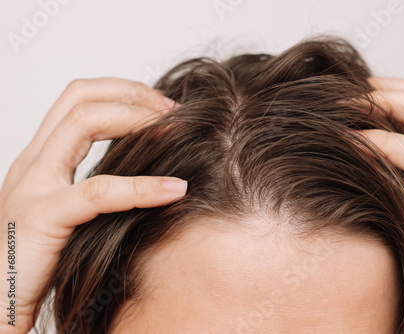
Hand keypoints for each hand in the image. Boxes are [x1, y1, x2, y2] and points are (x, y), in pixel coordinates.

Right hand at [0, 78, 187, 332]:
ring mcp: (33, 186)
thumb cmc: (41, 261)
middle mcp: (32, 163)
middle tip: (173, 109)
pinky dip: (143, 187)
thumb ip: (97, 186)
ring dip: (136, 119)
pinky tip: (175, 190)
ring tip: (176, 130)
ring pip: (83, 123)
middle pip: (79, 97)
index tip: (162, 107)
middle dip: (132, 94)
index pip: (78, 100)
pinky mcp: (41, 218)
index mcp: (40, 160)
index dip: (123, 93)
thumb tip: (150, 168)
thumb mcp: (70, 212)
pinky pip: (98, 191)